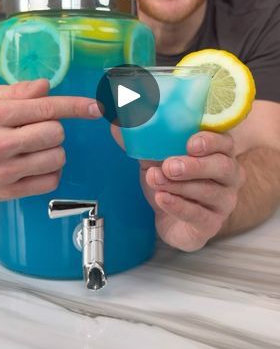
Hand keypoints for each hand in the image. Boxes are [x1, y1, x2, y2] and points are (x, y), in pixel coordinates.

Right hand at [0, 79, 100, 200]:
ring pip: (57, 157)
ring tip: (33, 147)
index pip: (47, 108)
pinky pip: (50, 181)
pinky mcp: (7, 192)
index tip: (95, 107)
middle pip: (56, 133)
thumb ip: (19, 92)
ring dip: (52, 150)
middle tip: (35, 128)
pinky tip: (34, 164)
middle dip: (52, 128)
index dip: (76, 106)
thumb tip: (46, 88)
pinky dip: (50, 171)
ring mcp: (3, 172)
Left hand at [143, 131, 245, 250]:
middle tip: (169, 166)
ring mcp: (224, 201)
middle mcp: (229, 175)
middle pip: (223, 166)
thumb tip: (119, 124)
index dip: (210, 140)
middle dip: (195, 165)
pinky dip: (178, 205)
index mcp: (219, 152)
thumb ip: (144, 139)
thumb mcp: (155, 156)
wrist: (166, 216)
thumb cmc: (170, 180)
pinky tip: (161, 198)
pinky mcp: (212, 224)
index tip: (190, 143)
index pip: (225, 141)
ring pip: (209, 192)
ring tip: (156, 180)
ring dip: (179, 185)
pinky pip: (199, 215)